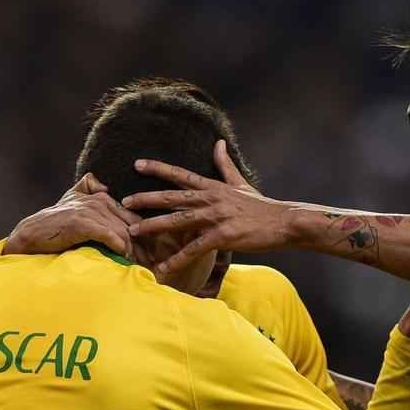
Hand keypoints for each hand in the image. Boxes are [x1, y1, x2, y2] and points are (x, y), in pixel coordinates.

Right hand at [3, 173, 138, 259]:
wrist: (33, 234)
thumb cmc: (56, 223)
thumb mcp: (73, 200)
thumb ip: (88, 188)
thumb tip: (105, 187)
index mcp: (101, 197)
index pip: (131, 216)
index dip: (142, 234)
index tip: (149, 252)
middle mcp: (98, 200)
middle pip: (130, 224)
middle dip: (141, 245)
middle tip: (150, 262)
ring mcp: (89, 210)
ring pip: (122, 231)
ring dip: (132, 251)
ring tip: (138, 265)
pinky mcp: (82, 223)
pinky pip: (109, 236)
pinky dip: (119, 248)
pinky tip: (123, 258)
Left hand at [126, 140, 294, 275]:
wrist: (285, 222)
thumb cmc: (262, 206)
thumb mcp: (241, 182)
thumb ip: (225, 164)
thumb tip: (217, 142)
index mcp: (213, 187)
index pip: (180, 174)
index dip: (158, 168)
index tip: (137, 164)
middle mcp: (211, 199)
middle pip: (172, 197)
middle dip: (146, 198)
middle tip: (124, 201)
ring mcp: (216, 217)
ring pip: (178, 221)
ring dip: (154, 226)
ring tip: (133, 231)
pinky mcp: (223, 236)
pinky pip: (195, 249)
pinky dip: (178, 259)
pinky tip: (164, 267)